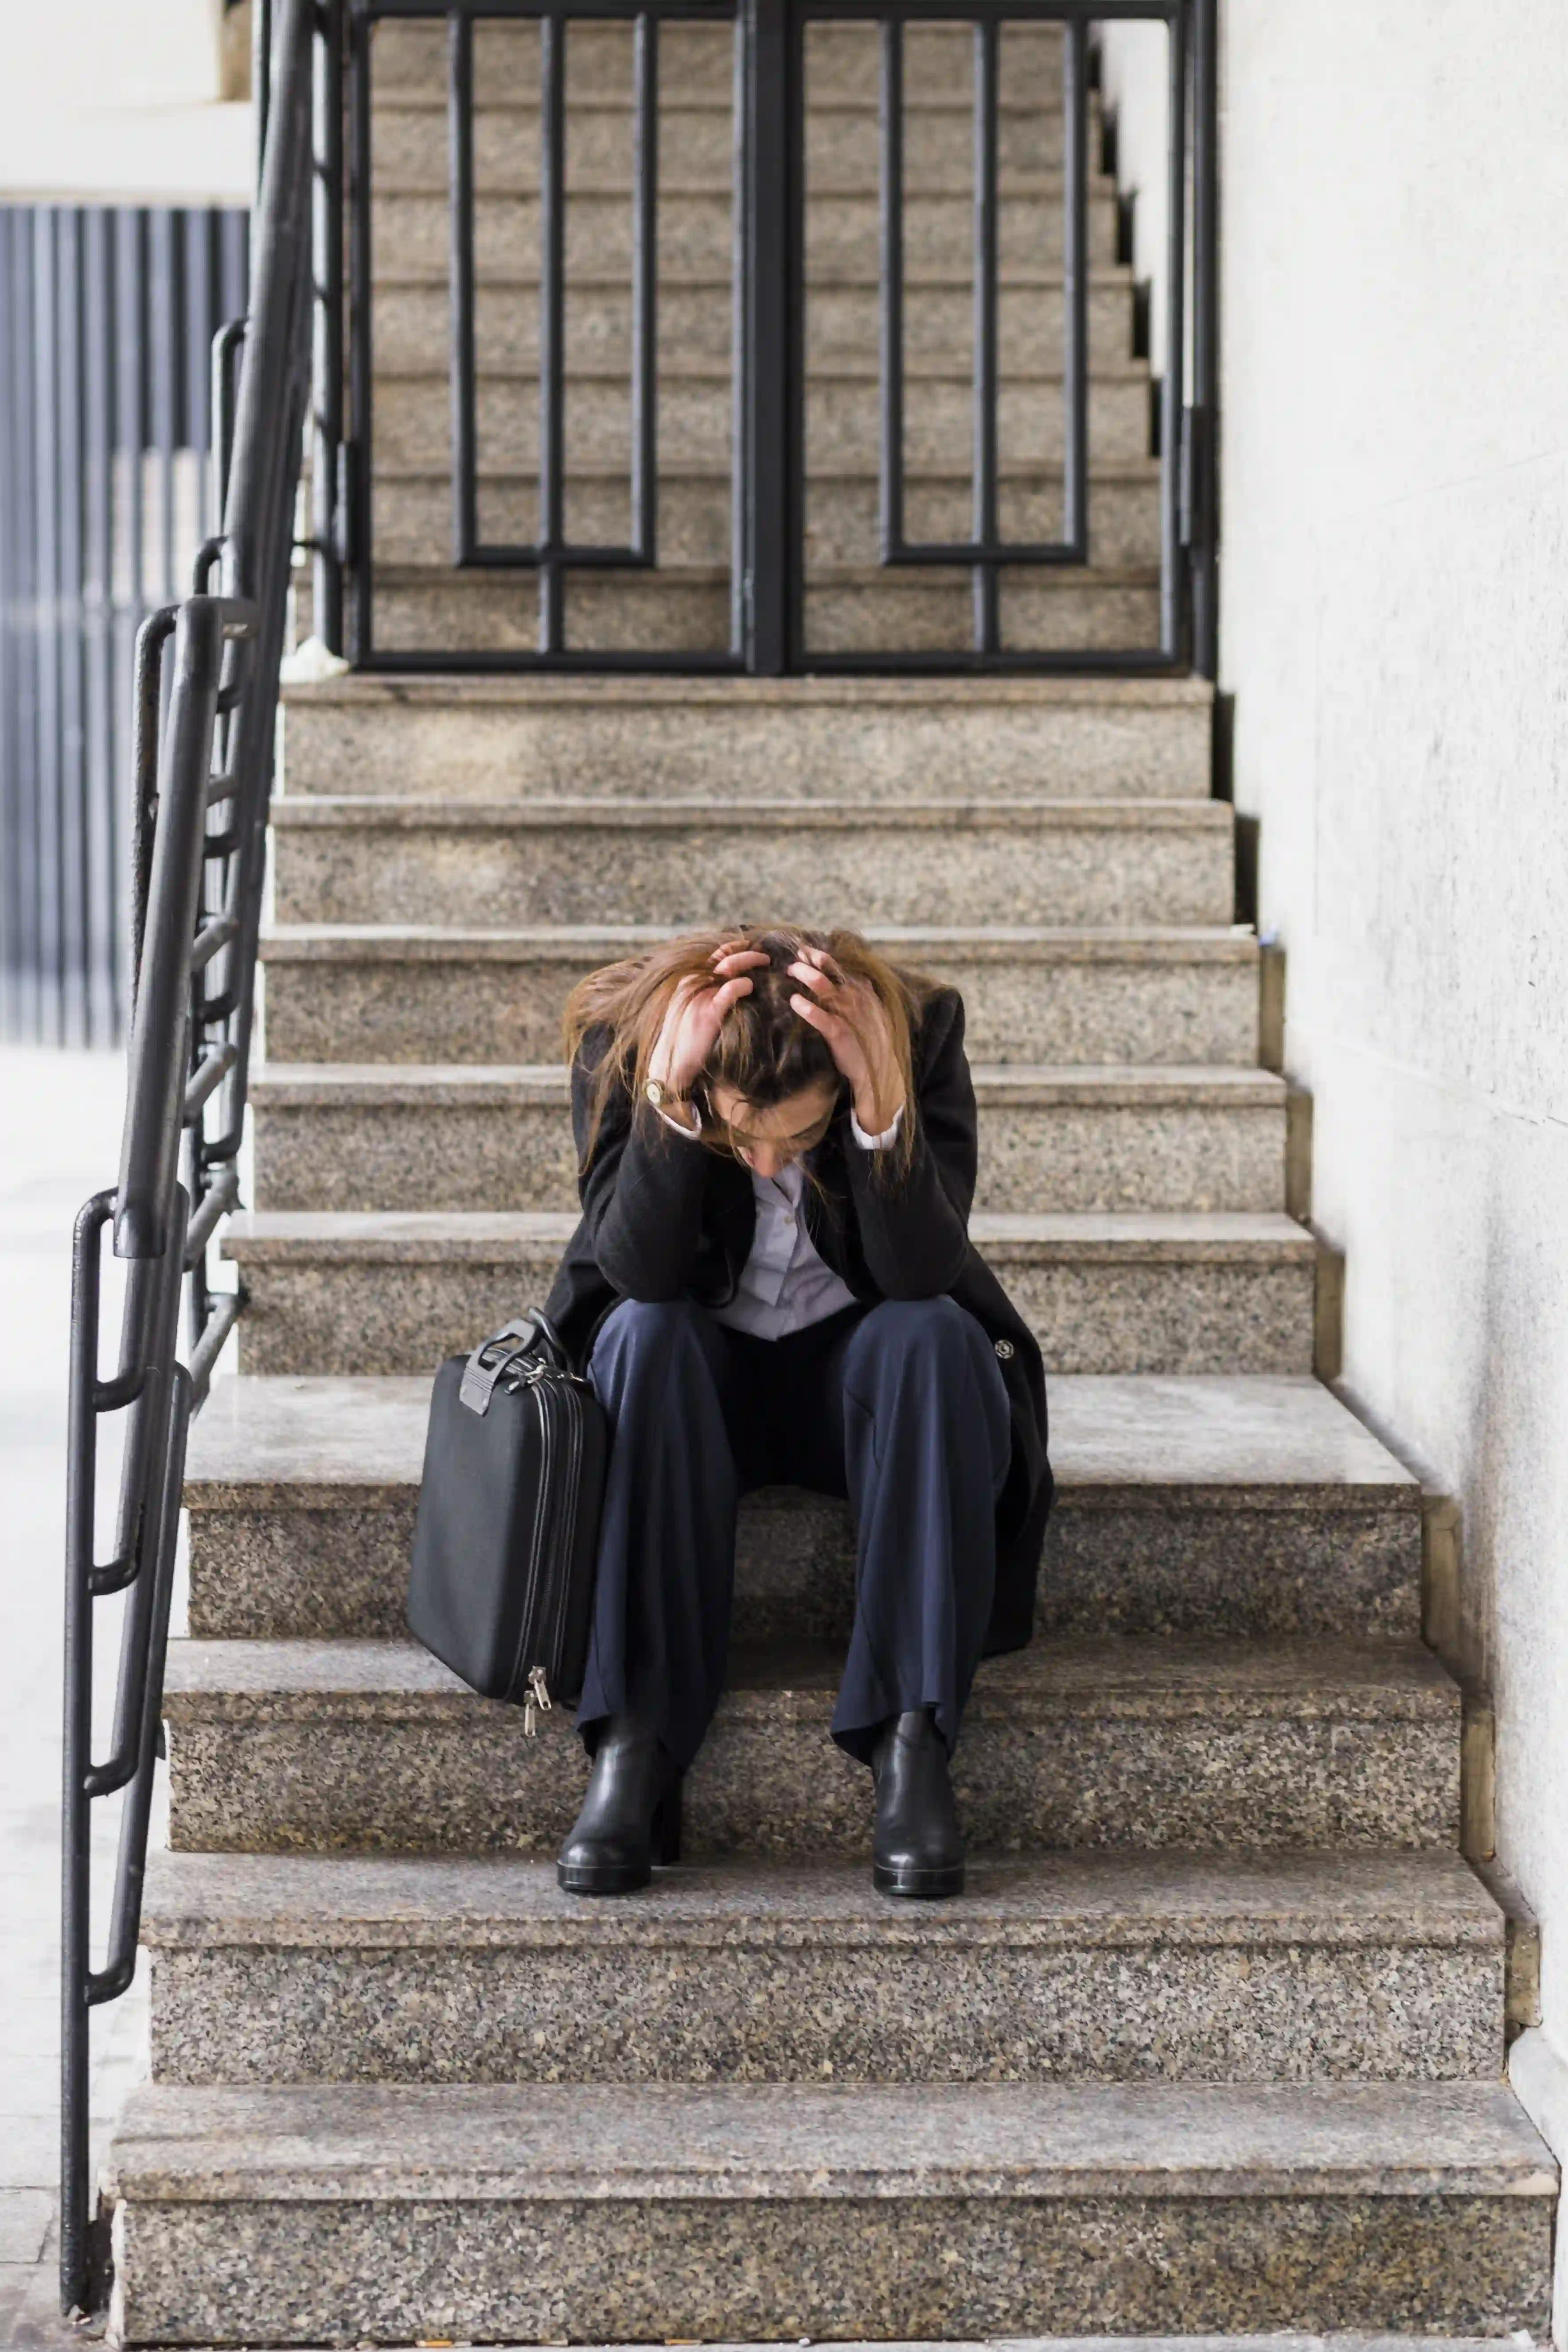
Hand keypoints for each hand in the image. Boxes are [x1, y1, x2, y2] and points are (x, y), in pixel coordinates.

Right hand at [647, 945, 768, 1101]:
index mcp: (691, 980)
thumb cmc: (686, 1038)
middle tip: (766, 957)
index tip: (752, 947)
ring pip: (728, 968)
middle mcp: (694, 983)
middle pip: (724, 958)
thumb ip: (710, 993)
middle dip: (748, 954)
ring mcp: (700, 995)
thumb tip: (734, 981)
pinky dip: (743, 985)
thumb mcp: (695, 1009)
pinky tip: (750, 986)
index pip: (716, 955)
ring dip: (750, 962)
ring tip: (765, 964)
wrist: (674, 1062)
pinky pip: (730, 991)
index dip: (736, 948)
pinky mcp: (709, 1012)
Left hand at [788, 947, 905, 1135]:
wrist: (880, 1071)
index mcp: (864, 993)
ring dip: (807, 977)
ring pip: (825, 989)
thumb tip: (846, 980)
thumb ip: (860, 996)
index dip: (824, 958)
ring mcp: (849, 1015)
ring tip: (791, 971)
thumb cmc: (871, 1041)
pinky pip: (822, 1018)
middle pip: (832, 973)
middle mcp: (857, 1000)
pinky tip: (795, 1002)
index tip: (807, 950)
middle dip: (812, 962)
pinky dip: (808, 1009)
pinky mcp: (840, 1034)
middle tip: (795, 959)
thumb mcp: (871, 1013)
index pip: (843, 968)